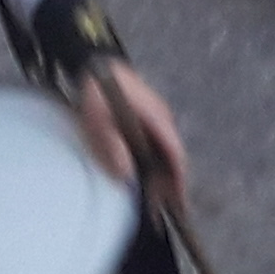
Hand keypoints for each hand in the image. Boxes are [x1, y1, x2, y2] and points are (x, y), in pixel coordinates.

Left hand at [69, 63, 190, 202]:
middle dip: (169, 183)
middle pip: (172, 156)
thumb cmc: (97, 92)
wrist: (94, 65)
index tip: (180, 204)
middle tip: (162, 208)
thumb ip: (112, 148)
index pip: (176, 155)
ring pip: (165, 150)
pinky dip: (154, 161)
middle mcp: (162, 117)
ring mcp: (156, 115)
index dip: (179, 181)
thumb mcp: (98, 122)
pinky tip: (143, 173)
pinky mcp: (147, 115)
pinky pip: (156, 143)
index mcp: (157, 119)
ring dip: (161, 173)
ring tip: (152, 197)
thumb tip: (128, 177)